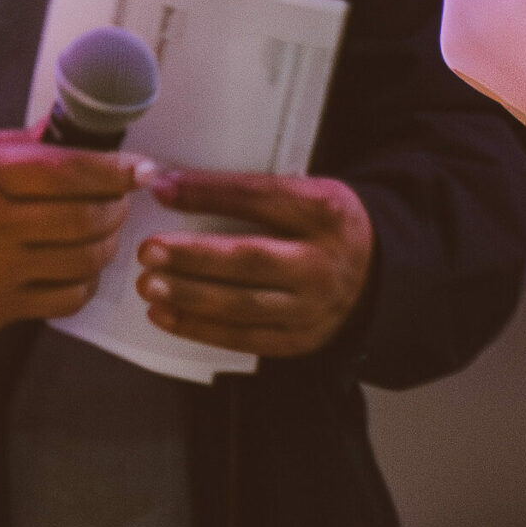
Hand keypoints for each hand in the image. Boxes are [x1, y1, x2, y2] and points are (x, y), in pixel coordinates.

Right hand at [0, 130, 146, 335]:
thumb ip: (25, 144)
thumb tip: (82, 130)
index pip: (69, 172)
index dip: (115, 171)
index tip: (140, 170)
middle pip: (86, 219)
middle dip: (116, 207)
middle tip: (118, 200)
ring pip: (85, 261)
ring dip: (107, 242)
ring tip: (100, 229)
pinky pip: (66, 299)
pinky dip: (85, 280)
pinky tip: (77, 264)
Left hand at [139, 172, 374, 357]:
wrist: (377, 275)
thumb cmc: (325, 228)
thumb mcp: (311, 196)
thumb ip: (258, 195)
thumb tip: (176, 187)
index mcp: (327, 211)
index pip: (262, 198)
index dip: (209, 192)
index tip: (161, 188)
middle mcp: (323, 261)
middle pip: (250, 258)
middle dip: (194, 255)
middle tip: (149, 250)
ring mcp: (313, 305)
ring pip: (242, 304)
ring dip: (189, 295)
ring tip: (148, 284)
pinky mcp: (300, 339)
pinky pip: (243, 337)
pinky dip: (199, 327)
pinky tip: (164, 314)